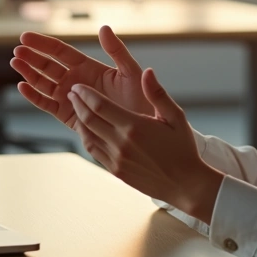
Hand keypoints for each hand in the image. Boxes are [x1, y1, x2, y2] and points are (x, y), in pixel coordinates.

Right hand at [11, 26, 150, 130]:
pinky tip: (22, 86)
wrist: (143, 130)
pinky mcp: (67, 115)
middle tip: (17, 50)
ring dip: (29, 73)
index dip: (43, 44)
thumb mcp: (130, 72)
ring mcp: (70, 98)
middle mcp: (76, 80)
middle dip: (32, 57)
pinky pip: (46, 104)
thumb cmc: (141, 100)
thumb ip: (117, 50)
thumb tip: (104, 27)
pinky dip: (33, 96)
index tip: (25, 36)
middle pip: (48, 66)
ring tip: (16, 63)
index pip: (61, 51)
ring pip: (43, 83)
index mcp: (88, 67)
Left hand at [69, 70, 223, 223]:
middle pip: (89, 119)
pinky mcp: (115, 170)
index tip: (78, 86)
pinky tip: (87, 129)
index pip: (99, 105)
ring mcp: (116, 159)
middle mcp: (121, 143)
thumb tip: (147, 71)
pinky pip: (94, 151)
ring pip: (87, 136)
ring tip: (77, 108)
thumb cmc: (183, 148)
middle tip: (72, 93)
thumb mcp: (176, 117)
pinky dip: (86, 137)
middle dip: (78, 104)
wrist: (185, 184)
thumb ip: (158, 93)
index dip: (85, 94)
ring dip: (79, 120)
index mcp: (134, 126)